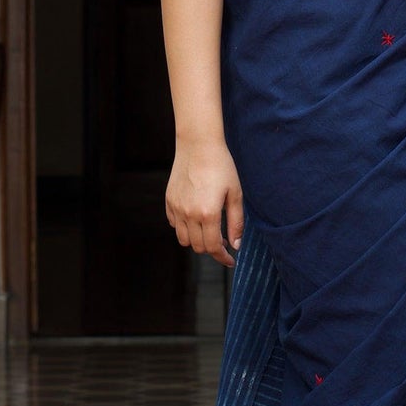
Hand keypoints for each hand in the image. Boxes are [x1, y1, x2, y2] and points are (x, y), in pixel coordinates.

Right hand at [166, 139, 243, 265]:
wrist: (198, 145)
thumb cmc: (221, 167)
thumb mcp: (235, 194)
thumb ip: (236, 222)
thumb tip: (235, 245)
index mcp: (208, 214)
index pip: (213, 247)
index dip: (223, 257)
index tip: (230, 260)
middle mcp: (189, 214)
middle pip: (198, 246)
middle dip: (212, 249)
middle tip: (223, 241)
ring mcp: (176, 208)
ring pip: (183, 239)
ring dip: (196, 240)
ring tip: (208, 230)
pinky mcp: (169, 201)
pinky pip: (174, 224)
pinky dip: (184, 227)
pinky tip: (196, 218)